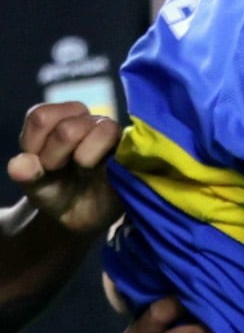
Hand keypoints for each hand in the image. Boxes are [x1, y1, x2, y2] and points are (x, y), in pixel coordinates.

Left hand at [13, 102, 122, 237]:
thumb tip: (21, 165)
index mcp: (55, 121)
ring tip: (83, 171)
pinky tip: (105, 174)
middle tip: (58, 171)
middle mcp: (84, 120)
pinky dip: (110, 161)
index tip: (37, 164)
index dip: (35, 143)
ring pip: (102, 128)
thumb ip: (25, 175)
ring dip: (85, 157)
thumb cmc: (58, 193)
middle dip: (57, 155)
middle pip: (68, 127)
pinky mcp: (133, 149)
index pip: (42, 116)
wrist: (84, 216)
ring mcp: (111, 133)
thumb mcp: (35, 187)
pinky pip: (129, 143)